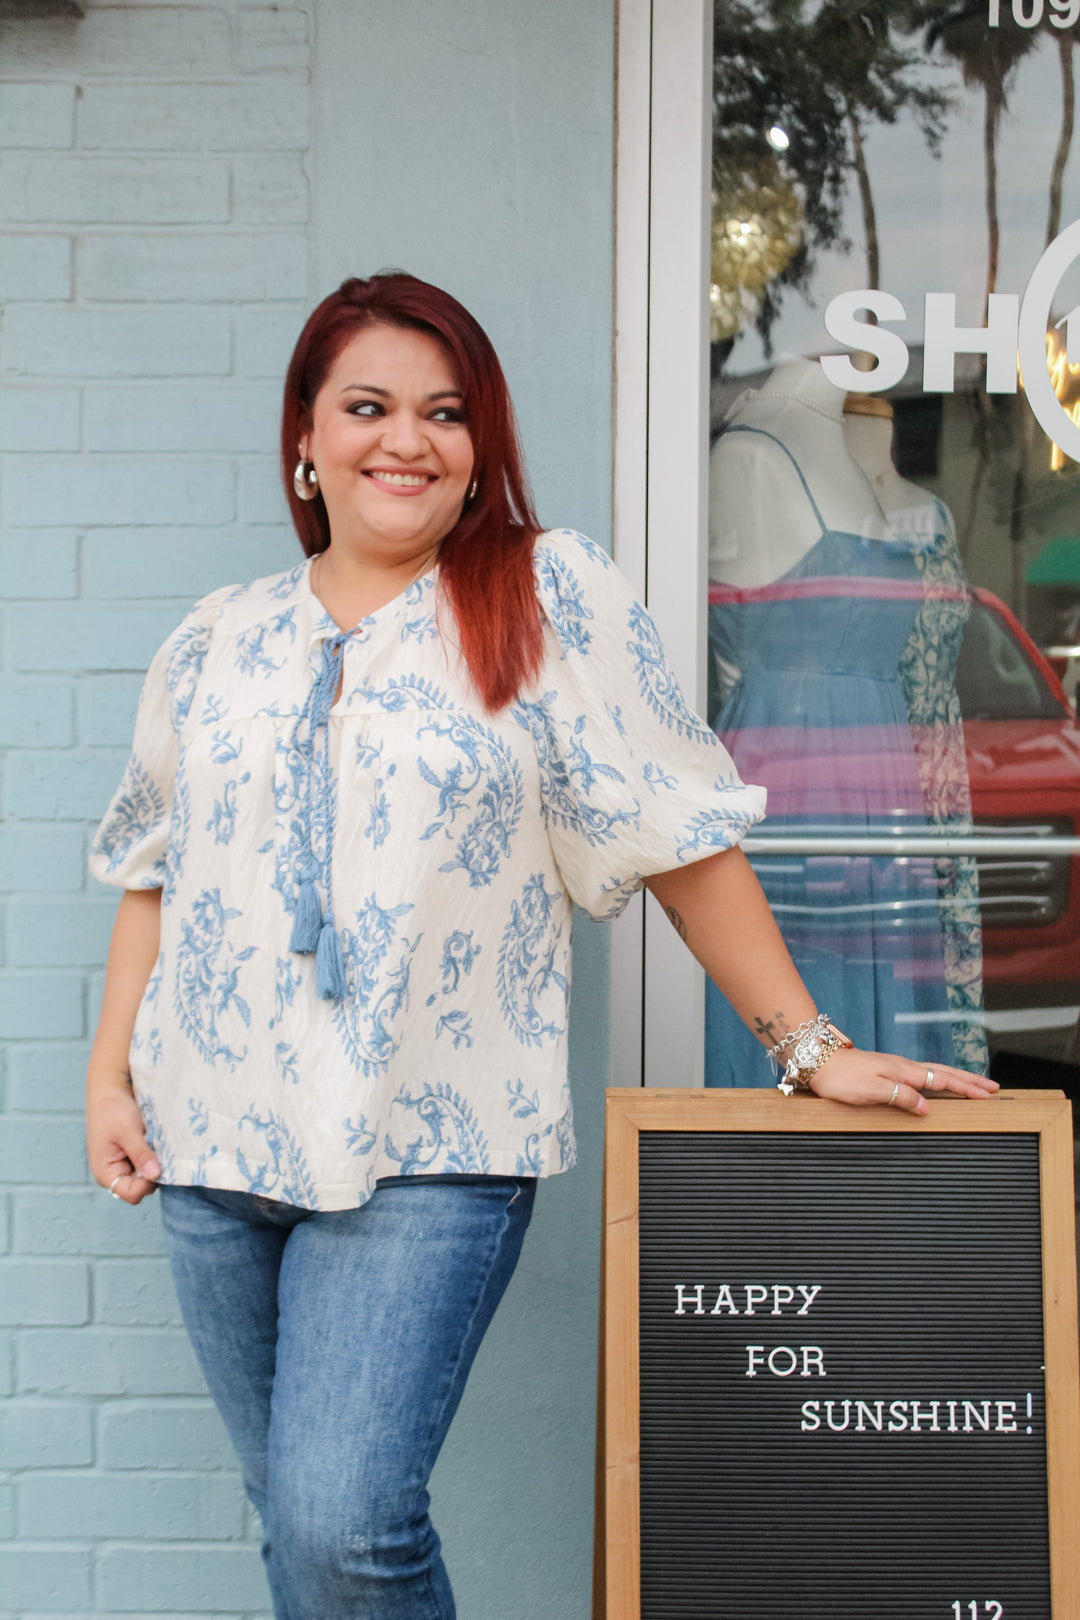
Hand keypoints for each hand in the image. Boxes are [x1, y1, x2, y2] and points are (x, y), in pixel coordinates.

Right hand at [86, 1079, 160, 1204]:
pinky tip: (159, 1144)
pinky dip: (156, 1157)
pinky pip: (149, 1165)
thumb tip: (154, 1175)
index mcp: (105, 1173)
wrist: (110, 1089)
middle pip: (141, 1188)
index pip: (131, 1193)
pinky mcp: (133, 1157)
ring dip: (156, 1165)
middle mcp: (115, 1174)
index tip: (159, 1166)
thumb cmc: (112, 1109)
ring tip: (159, 1146)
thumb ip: (140, 1154)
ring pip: (148, 1177)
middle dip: (153, 1174)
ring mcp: (125, 1166)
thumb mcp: (128, 1131)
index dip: (147, 1184)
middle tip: (162, 1154)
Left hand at [808, 1047, 998, 1115]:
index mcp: (904, 1071)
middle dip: (970, 1081)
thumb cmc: (842, 1078)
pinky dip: (938, 1078)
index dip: (967, 1088)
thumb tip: (928, 1107)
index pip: (943, 1080)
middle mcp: (903, 1067)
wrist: (818, 1060)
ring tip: (975, 1085)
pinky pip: (921, 1075)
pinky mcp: (887, 1071)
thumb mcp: (871, 1090)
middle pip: (944, 1073)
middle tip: (993, 1088)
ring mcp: (896, 1068)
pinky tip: (937, 1083)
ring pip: (934, 1072)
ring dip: (957, 1078)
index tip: (989, 1094)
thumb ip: (901, 1097)